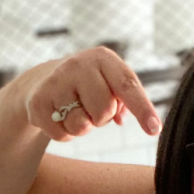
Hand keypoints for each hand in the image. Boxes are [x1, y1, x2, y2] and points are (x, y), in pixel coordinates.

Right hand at [21, 47, 162, 141]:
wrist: (42, 80)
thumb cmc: (87, 84)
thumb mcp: (109, 83)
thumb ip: (124, 100)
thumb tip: (122, 119)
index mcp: (103, 58)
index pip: (127, 85)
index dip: (143, 109)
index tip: (155, 129)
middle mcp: (78, 65)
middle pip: (104, 111)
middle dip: (101, 118)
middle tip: (90, 108)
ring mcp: (56, 82)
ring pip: (81, 126)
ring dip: (82, 128)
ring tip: (73, 111)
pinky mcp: (38, 101)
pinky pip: (62, 134)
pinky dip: (64, 133)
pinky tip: (59, 117)